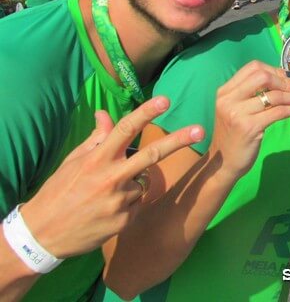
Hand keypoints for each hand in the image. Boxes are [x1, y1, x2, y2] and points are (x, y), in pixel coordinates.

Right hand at [20, 97, 203, 259]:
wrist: (42, 235)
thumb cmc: (58, 192)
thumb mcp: (73, 162)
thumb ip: (95, 139)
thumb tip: (104, 113)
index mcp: (97, 159)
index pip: (125, 129)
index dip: (146, 113)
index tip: (166, 100)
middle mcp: (110, 177)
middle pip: (152, 153)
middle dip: (179, 140)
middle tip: (200, 130)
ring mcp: (119, 200)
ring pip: (142, 182)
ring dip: (132, 184)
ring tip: (104, 196)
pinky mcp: (124, 220)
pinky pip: (137, 203)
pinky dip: (128, 204)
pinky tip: (106, 211)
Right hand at [207, 61, 289, 179]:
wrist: (223, 164)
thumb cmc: (234, 135)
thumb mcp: (236, 109)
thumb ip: (250, 94)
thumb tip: (283, 79)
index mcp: (225, 91)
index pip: (253, 67)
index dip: (274, 70)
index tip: (288, 78)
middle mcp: (229, 99)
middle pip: (263, 76)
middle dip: (284, 81)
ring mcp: (238, 113)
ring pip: (274, 95)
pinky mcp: (250, 128)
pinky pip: (278, 112)